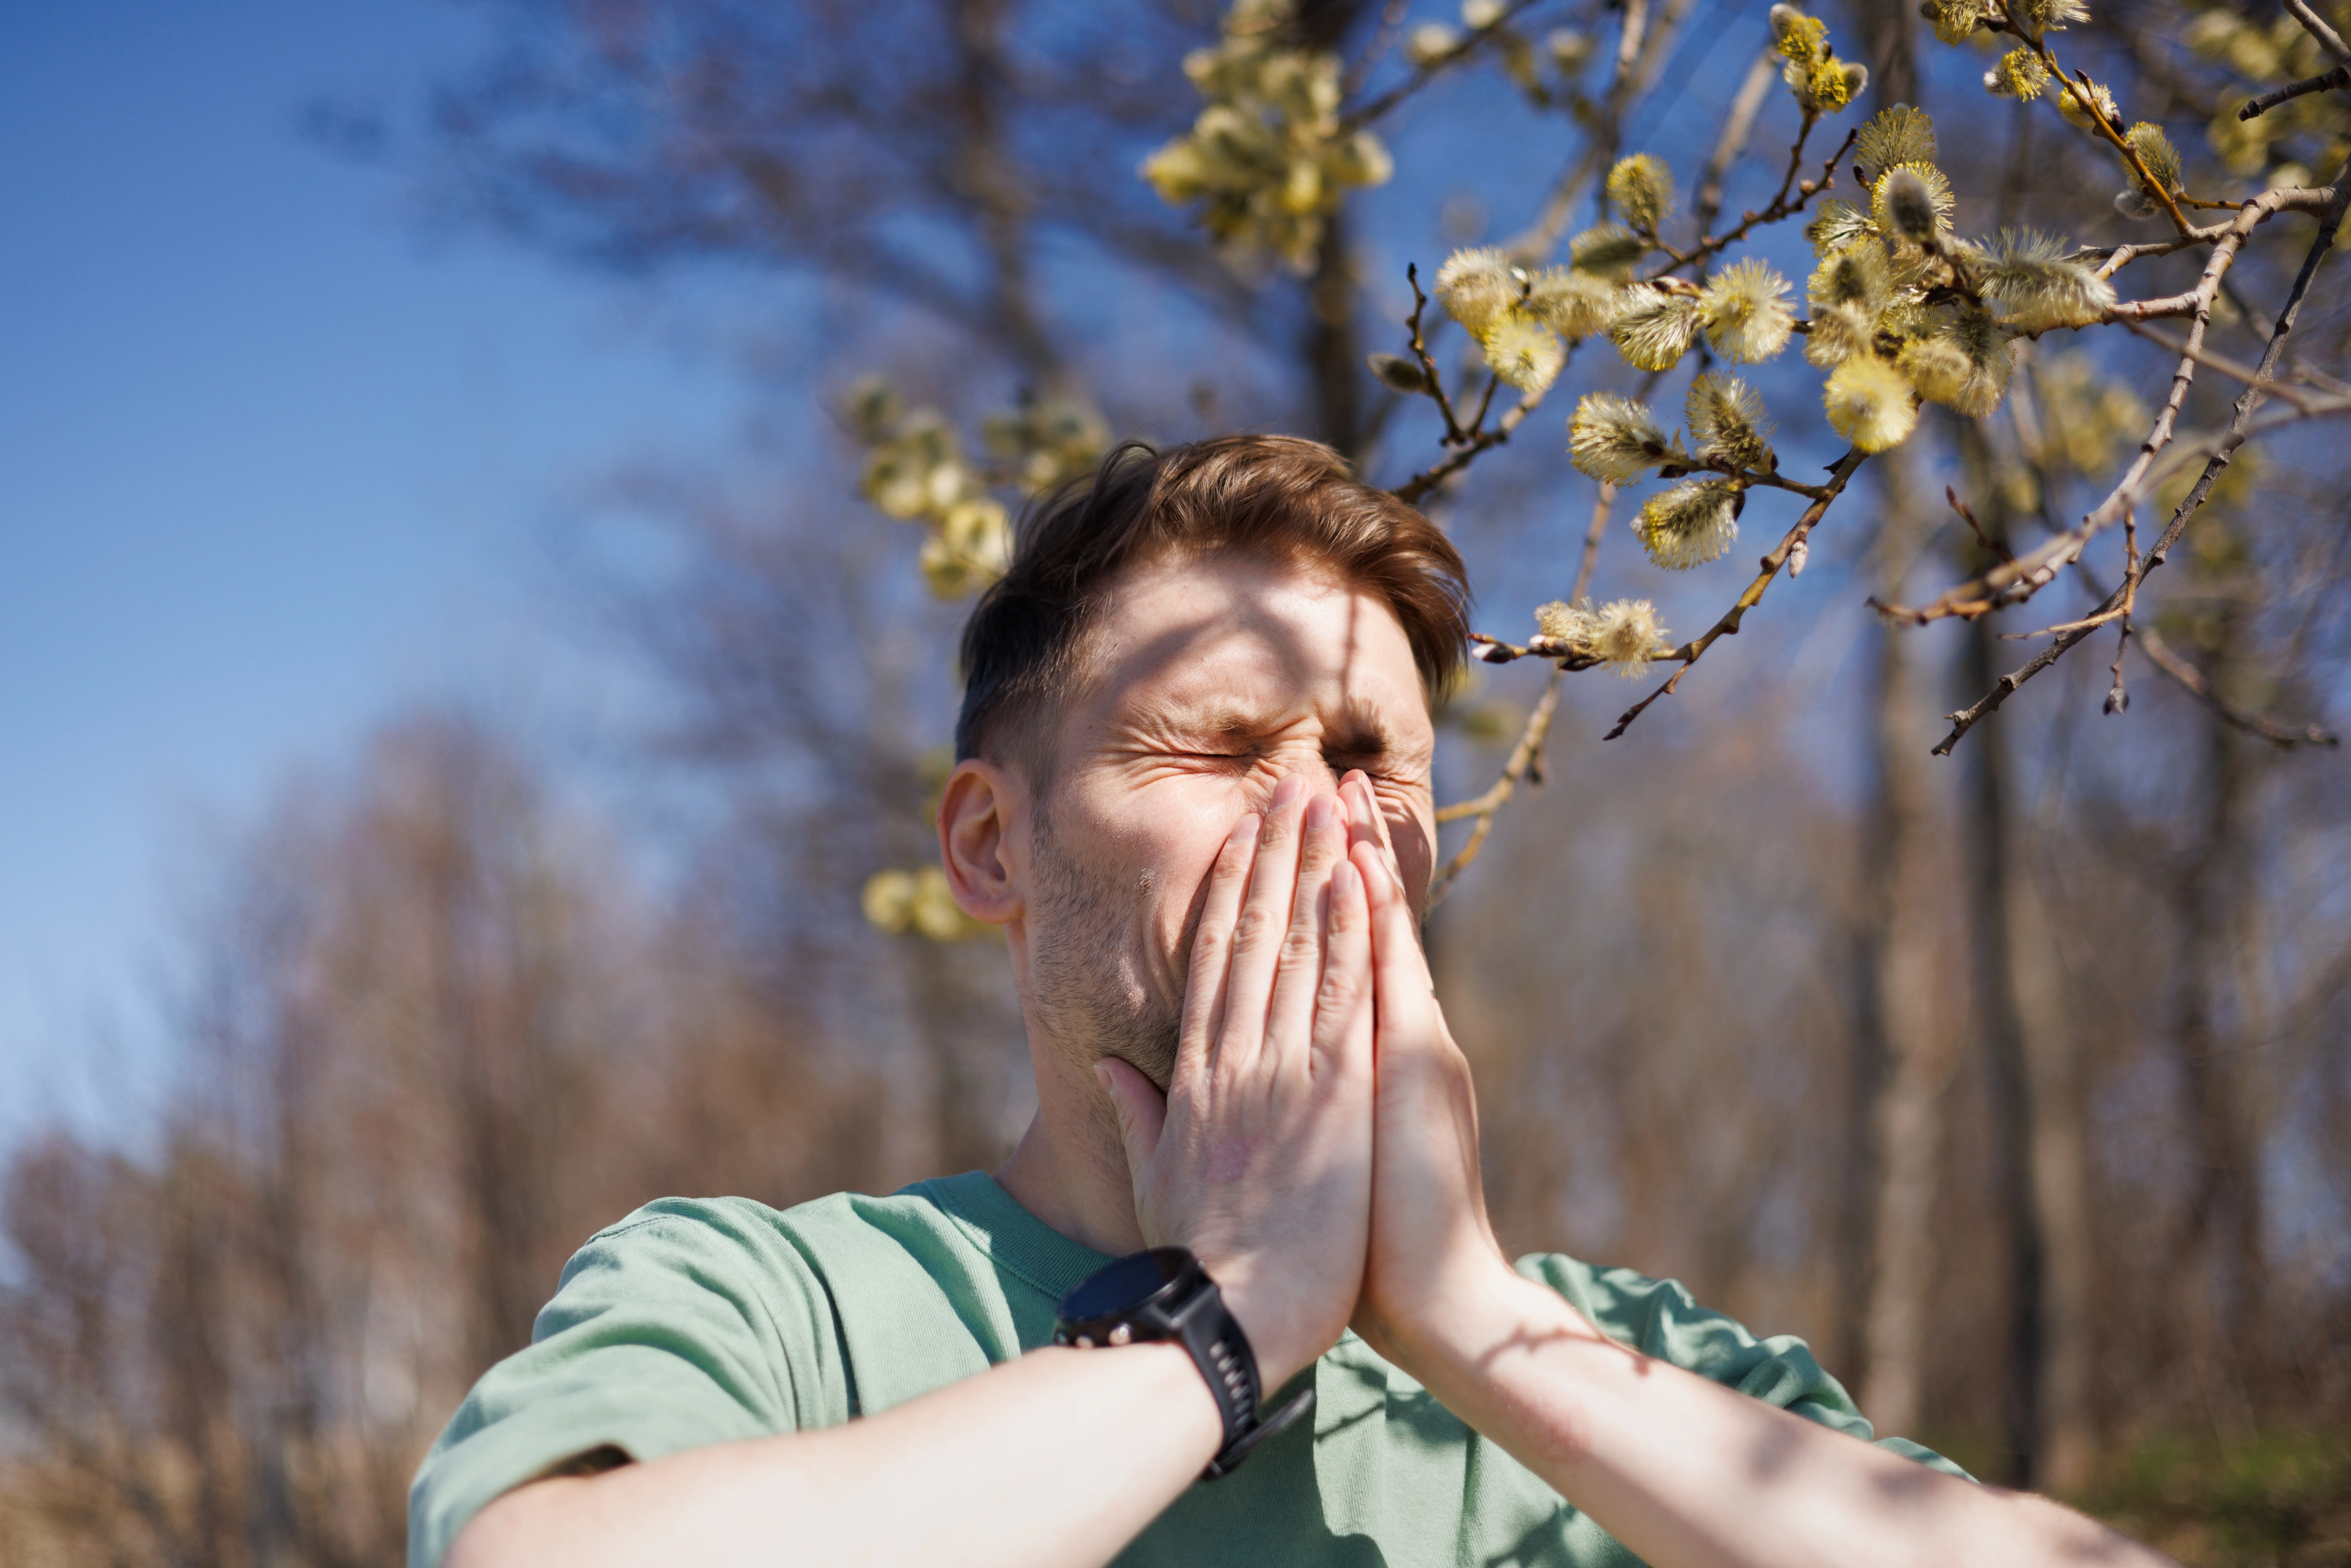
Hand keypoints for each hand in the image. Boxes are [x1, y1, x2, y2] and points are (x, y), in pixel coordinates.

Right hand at [1096, 773, 1375, 1390]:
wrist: (1236, 1316)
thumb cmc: (1199, 1257)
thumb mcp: (1154, 1177)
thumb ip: (1137, 1112)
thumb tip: (1112, 1067)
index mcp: (1197, 1074)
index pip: (1213, 958)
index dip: (1229, 889)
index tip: (1243, 836)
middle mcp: (1236, 1057)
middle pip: (1254, 934)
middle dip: (1275, 855)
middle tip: (1293, 786)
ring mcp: (1284, 1072)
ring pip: (1298, 948)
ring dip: (1315, 871)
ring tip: (1330, 806)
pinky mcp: (1333, 1097)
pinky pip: (1341, 999)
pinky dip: (1350, 937)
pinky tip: (1357, 882)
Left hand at [1337, 770, 1513, 1371]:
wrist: (1438, 1300)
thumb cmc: (1373, 1246)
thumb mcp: (1332, 1157)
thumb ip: (1309, 1107)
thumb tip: (1270, 1072)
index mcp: (1364, 1060)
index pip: (1337, 955)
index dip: (1320, 890)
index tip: (1300, 830)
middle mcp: (1392, 1040)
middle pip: (1359, 926)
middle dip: (1338, 850)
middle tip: (1326, 774)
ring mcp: (1404, 1049)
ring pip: (1373, 935)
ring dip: (1355, 860)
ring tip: (1341, 789)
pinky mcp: (1411, 1069)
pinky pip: (1385, 978)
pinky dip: (1374, 921)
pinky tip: (1360, 866)